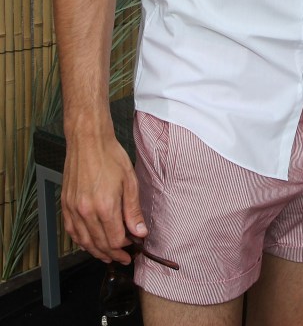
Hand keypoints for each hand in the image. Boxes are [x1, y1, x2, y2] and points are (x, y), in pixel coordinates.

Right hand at [61, 135, 146, 263]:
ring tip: (108, 257)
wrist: (88, 140)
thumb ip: (133, 210)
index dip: (125, 247)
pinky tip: (89, 243)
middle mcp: (86, 211)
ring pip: (84, 241)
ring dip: (96, 252)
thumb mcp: (130, 181)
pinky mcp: (65, 205)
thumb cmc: (110, 156)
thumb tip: (140, 232)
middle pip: (99, 244)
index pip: (115, 240)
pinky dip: (81, 241)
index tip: (133, 248)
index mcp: (105, 206)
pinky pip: (71, 231)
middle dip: (113, 254)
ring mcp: (73, 209)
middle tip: (123, 259)